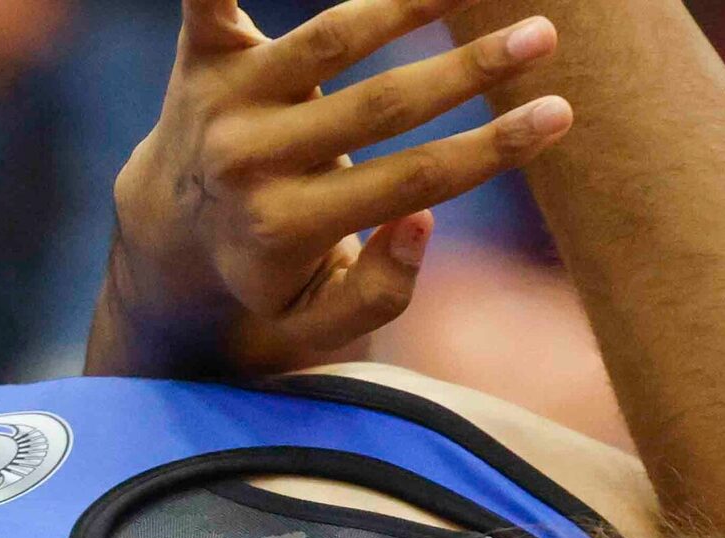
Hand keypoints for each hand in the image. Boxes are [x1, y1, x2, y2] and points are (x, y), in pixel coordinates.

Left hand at [99, 0, 572, 375]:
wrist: (165, 232)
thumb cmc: (268, 269)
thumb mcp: (312, 318)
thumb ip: (377, 293)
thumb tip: (423, 221)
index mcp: (281, 228)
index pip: (408, 181)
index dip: (490, 150)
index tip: (559, 115)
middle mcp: (247, 161)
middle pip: (380, 105)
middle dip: (472, 71)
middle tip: (544, 36)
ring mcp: (222, 101)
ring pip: (330, 38)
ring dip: (409, 1)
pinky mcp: (201, 53)